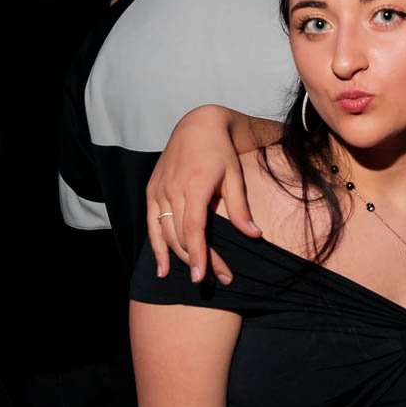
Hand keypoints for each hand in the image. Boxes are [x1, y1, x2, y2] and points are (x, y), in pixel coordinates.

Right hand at [146, 106, 259, 284]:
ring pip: (165, 234)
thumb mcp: (234, 176)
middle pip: (181, 236)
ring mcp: (159, 191)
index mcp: (195, 185)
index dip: (198, 254)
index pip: (194, 228)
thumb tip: (254, 235)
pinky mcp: (151, 192)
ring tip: (196, 277)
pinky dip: (156, 248)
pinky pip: (152, 225)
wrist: (196, 126)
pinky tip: (163, 269)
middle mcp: (172, 189)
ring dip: (179, 258)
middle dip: (197, 261)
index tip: (202, 276)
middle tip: (215, 280)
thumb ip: (240, 208)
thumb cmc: (220, 151)